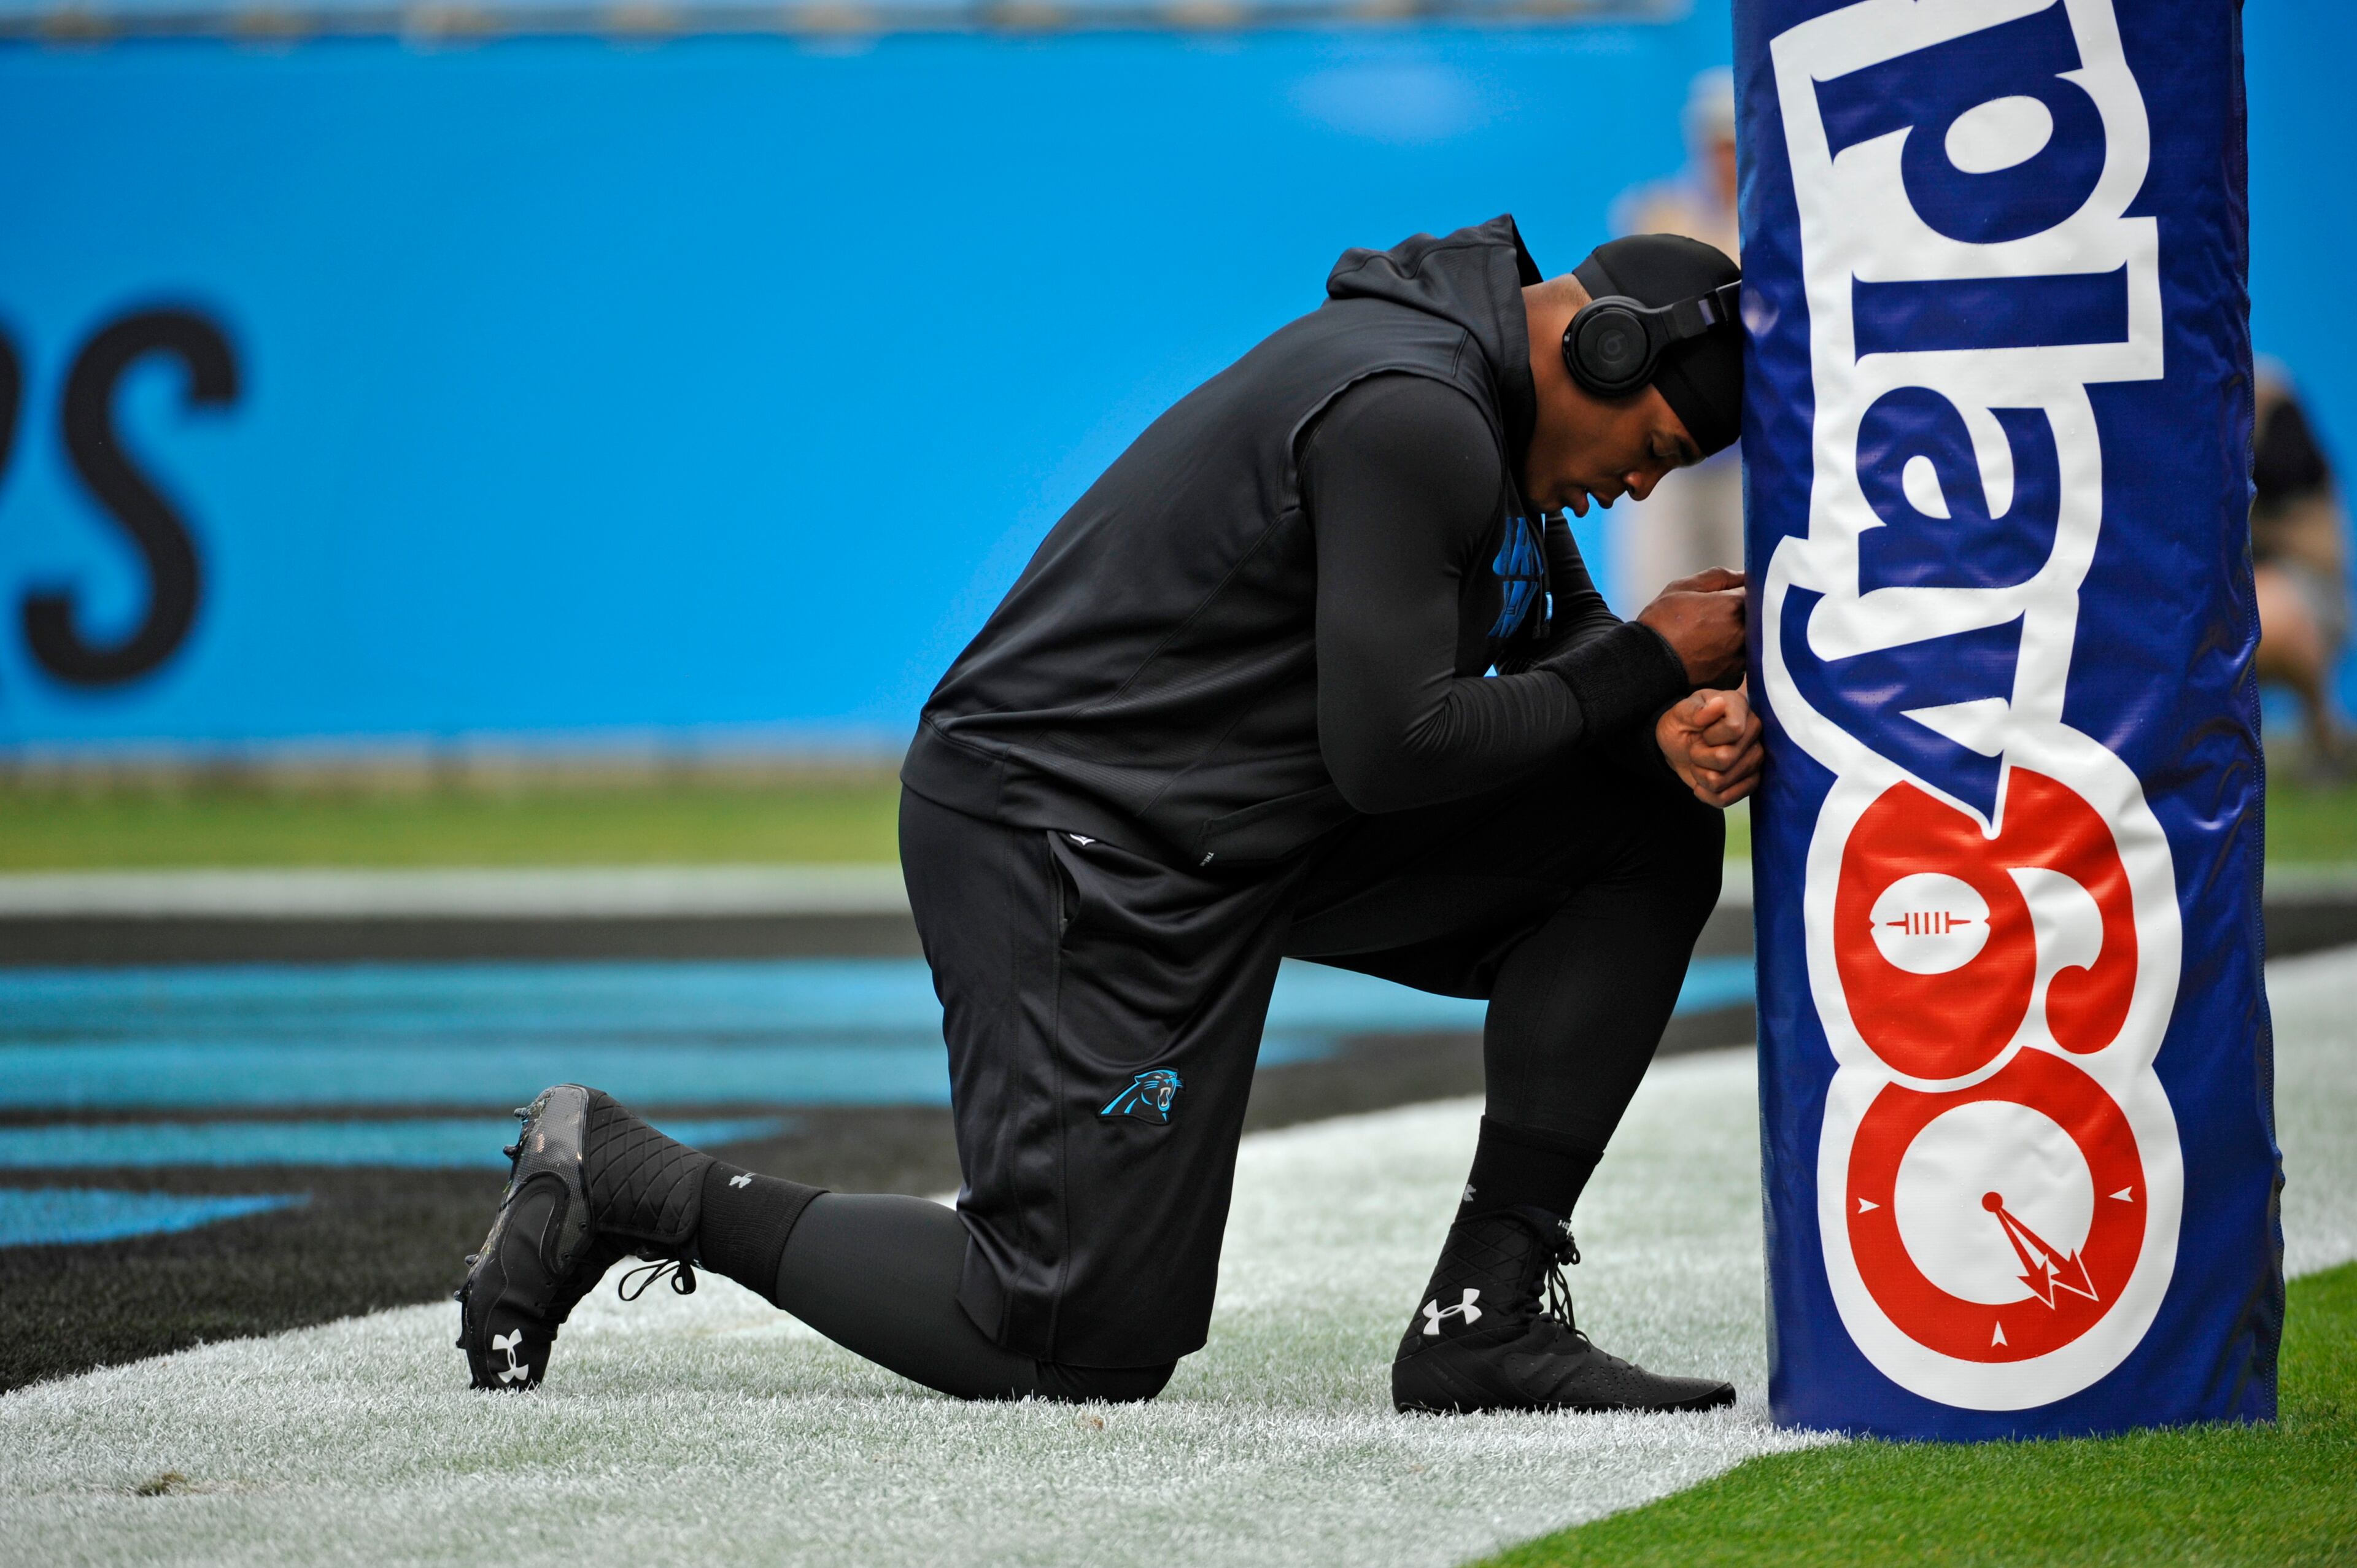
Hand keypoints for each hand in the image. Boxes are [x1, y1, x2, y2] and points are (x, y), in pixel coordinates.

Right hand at [1637, 567, 1747, 687]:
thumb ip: (1719, 577)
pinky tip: (1708, 654)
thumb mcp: (1683, 588)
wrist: (1646, 665)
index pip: (1756, 592)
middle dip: (1742, 614)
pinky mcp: (1733, 678)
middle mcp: (1745, 633)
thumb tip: (1744, 575)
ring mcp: (1741, 658)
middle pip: (1758, 618)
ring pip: (1751, 641)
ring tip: (1710, 637)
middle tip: (1716, 618)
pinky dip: (1729, 656)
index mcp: (1734, 606)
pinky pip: (1739, 662)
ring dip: (1738, 636)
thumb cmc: (1661, 623)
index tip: (1727, 597)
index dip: (1741, 593)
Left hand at [1656, 683, 1763, 807]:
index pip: (1734, 729)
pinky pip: (1727, 799)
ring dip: (1700, 775)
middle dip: (1699, 757)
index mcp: (1740, 706)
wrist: (1680, 745)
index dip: (1710, 736)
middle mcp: (1755, 731)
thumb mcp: (1679, 712)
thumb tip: (1718, 704)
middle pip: (1726, 758)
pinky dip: (1706, 794)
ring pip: (1723, 780)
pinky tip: (1702, 783)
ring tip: (1700, 762)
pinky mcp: (1751, 781)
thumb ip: (1695, 709)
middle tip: (1696, 748)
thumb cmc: (1682, 723)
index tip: (1702, 731)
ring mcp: (1756, 757)